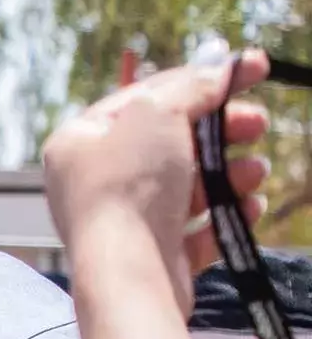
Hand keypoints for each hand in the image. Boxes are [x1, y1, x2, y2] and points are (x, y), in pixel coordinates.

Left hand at [42, 51, 270, 316]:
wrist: (128, 272)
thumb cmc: (129, 185)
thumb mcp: (159, 114)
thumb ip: (193, 87)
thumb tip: (222, 66)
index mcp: (79, 142)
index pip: (144, 98)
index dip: (200, 80)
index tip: (251, 69)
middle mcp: (93, 182)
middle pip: (170, 143)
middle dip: (222, 131)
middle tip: (259, 123)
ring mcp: (122, 222)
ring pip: (188, 187)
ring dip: (230, 174)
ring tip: (254, 172)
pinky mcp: (151, 258)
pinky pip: (196, 231)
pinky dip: (226, 216)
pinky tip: (248, 207)